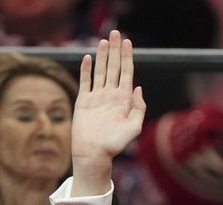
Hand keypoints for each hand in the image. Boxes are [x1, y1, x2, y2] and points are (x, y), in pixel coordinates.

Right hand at [71, 29, 145, 195]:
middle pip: (114, 67)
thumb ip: (139, 108)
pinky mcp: (84, 100)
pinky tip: (88, 58)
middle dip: (115, 50)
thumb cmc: (115, 144)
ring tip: (104, 40)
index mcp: (124, 99)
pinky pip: (85, 81)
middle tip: (115, 33)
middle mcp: (111, 95)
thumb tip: (138, 88)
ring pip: (101, 71)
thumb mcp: (134, 127)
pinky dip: (86, 69)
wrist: (94, 153)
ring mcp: (97, 96)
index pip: (127, 73)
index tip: (127, 43)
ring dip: (102, 56)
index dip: (127, 57)